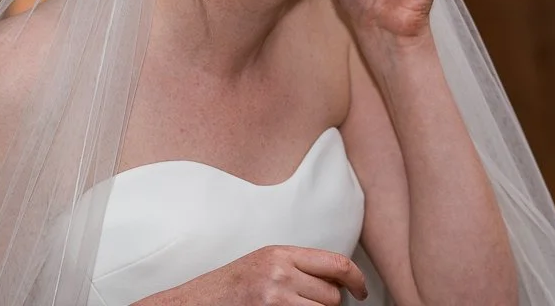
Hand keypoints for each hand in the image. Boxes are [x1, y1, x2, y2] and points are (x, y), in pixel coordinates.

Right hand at [134, 245, 367, 303]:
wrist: (192, 303)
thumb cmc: (228, 288)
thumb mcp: (263, 265)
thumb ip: (297, 267)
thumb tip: (337, 282)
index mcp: (280, 253)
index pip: (335, 263)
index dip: (356, 279)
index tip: (362, 291)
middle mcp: (279, 273)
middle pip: (332, 296)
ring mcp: (274, 298)